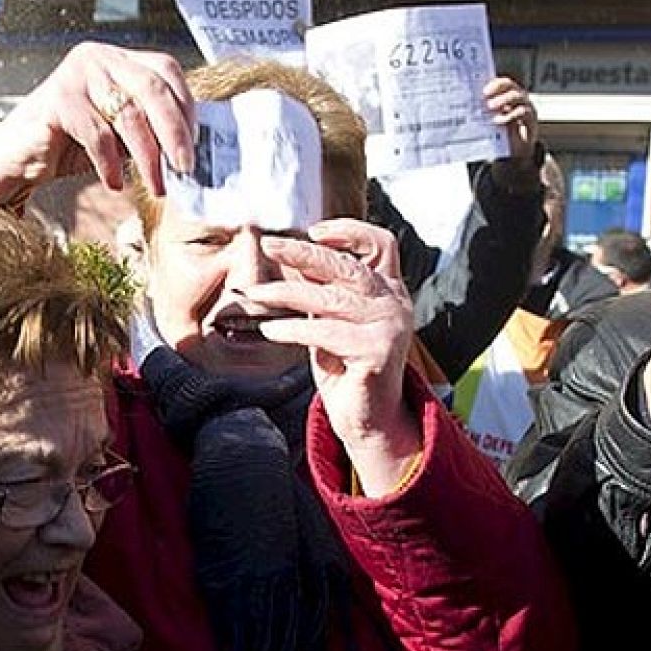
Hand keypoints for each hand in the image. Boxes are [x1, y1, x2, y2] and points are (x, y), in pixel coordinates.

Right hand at [0, 42, 194, 201]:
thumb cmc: (71, 145)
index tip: (194, 146)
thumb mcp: (119, 132)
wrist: (17, 156)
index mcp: (119, 58)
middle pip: (153, 89)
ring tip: (156, 187)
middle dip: (175, 133)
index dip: (186, 108)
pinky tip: (115, 182)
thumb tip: (190, 151)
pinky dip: (111, 163)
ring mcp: (77, 74)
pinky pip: (98, 134)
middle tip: (185, 169)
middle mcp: (99, 57)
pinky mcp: (58, 99)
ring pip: (128, 115)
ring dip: (148, 157)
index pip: (166, 70)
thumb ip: (149, 129)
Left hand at [246, 220, 421, 494]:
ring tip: (255, 294)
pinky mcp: (378, 351)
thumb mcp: (331, 320)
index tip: (312, 231)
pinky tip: (270, 331)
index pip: (380, 243)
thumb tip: (291, 255)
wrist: (367, 418)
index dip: (348, 231)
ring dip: (285, 293)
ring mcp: (390, 326)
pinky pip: (325, 332)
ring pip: (330, 297)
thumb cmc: (346, 368)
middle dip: (303, 253)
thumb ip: (321, 290)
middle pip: (347, 264)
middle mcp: (395, 302)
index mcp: (388, 289)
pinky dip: (292, 330)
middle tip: (269, 245)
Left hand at [485, 76, 540, 188]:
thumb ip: (482, 114)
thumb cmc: (502, 135)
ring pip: (517, 96)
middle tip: (484, 97)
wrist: (517, 154)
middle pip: (510, 86)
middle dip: (497, 89)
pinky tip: (499, 121)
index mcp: (507, 96)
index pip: (501, 83)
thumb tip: (464, 108)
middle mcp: (518, 98)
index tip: (481, 90)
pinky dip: (511, 115)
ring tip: (490, 107)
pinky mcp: (531, 120)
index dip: (492, 84)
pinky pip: (523, 112)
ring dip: (503, 100)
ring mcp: (527, 107)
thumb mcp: (490, 123)